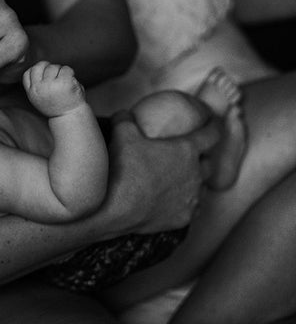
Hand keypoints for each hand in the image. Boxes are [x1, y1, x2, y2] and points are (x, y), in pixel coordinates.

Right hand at [22, 62, 84, 116]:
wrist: (70, 116)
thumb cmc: (56, 106)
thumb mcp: (38, 98)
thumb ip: (34, 85)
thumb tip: (34, 67)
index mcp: (32, 92)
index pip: (28, 72)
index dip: (37, 70)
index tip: (45, 75)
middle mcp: (40, 88)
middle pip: (40, 66)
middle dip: (48, 67)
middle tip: (56, 76)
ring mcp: (52, 85)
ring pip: (54, 66)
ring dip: (60, 71)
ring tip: (64, 82)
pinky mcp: (64, 82)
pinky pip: (66, 69)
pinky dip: (70, 73)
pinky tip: (71, 82)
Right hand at [103, 111, 220, 235]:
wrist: (118, 208)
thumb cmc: (124, 168)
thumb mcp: (122, 134)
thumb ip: (125, 119)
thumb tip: (124, 114)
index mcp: (186, 150)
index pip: (211, 134)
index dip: (214, 125)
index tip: (214, 121)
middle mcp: (195, 174)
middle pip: (208, 163)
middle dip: (203, 158)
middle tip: (191, 155)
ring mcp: (191, 198)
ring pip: (200, 188)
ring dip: (192, 182)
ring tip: (177, 180)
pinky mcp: (183, 218)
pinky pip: (189, 208)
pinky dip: (182, 203)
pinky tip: (171, 202)